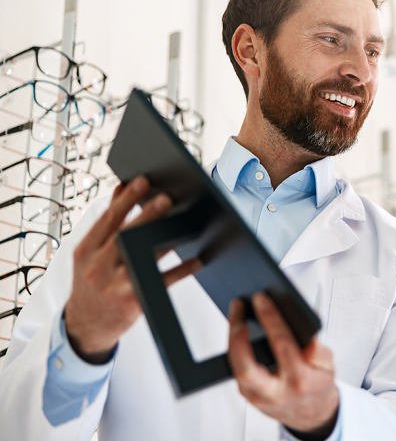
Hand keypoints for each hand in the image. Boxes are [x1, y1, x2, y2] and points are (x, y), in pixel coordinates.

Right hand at [65, 176, 201, 362]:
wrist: (86, 326)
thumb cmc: (93, 282)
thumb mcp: (91, 253)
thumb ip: (107, 222)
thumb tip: (121, 187)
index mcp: (86, 251)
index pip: (107, 221)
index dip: (125, 200)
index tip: (142, 181)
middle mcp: (97, 267)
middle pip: (124, 236)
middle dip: (146, 216)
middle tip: (167, 198)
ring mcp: (114, 286)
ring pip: (143, 258)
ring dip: (167, 240)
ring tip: (188, 223)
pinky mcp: (132, 302)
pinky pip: (161, 282)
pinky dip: (181, 270)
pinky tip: (197, 260)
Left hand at [228, 294, 339, 436]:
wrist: (311, 414)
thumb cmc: (317, 385)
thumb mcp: (329, 367)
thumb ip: (321, 353)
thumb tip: (311, 341)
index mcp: (299, 380)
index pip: (282, 345)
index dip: (270, 319)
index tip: (261, 299)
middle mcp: (276, 392)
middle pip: (246, 368)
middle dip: (238, 336)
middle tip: (238, 309)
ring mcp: (258, 397)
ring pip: (236, 370)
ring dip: (233, 339)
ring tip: (236, 314)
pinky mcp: (248, 396)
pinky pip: (236, 371)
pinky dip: (236, 349)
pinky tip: (238, 330)